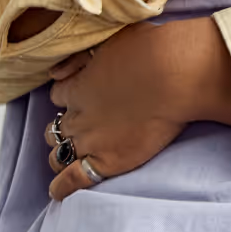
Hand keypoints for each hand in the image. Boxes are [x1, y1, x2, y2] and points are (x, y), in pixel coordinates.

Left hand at [46, 18, 230, 200]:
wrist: (175, 75)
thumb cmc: (151, 49)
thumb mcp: (111, 39)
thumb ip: (81, 56)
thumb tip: (56, 72)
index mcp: (78, 85)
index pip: (58, 94)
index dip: (67, 95)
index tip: (77, 94)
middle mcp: (79, 115)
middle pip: (55, 126)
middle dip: (63, 126)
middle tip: (78, 125)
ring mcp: (91, 141)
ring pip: (58, 154)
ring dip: (60, 154)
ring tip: (67, 157)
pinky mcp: (107, 162)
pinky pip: (73, 180)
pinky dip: (61, 187)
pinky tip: (58, 192)